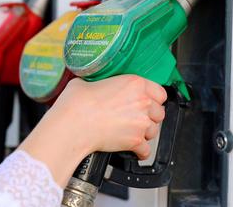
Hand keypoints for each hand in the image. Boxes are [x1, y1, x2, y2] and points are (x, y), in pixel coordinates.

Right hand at [19, 75, 166, 186]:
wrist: (71, 125)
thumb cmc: (76, 103)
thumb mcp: (86, 81)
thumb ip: (100, 82)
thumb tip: (95, 84)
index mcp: (134, 83)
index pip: (160, 92)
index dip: (153, 98)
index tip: (146, 102)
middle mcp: (142, 102)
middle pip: (159, 112)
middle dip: (149, 116)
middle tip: (136, 118)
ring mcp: (141, 122)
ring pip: (154, 131)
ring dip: (144, 133)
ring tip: (131, 132)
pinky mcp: (135, 141)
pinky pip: (146, 150)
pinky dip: (140, 151)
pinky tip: (133, 149)